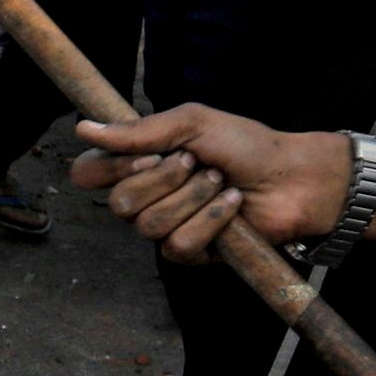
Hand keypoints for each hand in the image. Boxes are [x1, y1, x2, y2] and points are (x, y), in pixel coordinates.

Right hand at [68, 107, 356, 259]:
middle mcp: (145, 196)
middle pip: (119, 203)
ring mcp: (165, 226)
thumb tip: (84, 127)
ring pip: (150, 225)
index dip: (111, 169)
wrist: (291, 177)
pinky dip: (211, 221)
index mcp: (138, 163)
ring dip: (194, 198)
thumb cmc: (244, 144)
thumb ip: (138, 131)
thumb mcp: (192, 123)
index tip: (148, 155)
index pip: (88, 174)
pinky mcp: (189, 252)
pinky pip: (178, 245)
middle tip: (196, 164)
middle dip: (165, 180)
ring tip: (221, 183)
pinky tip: (232, 207)